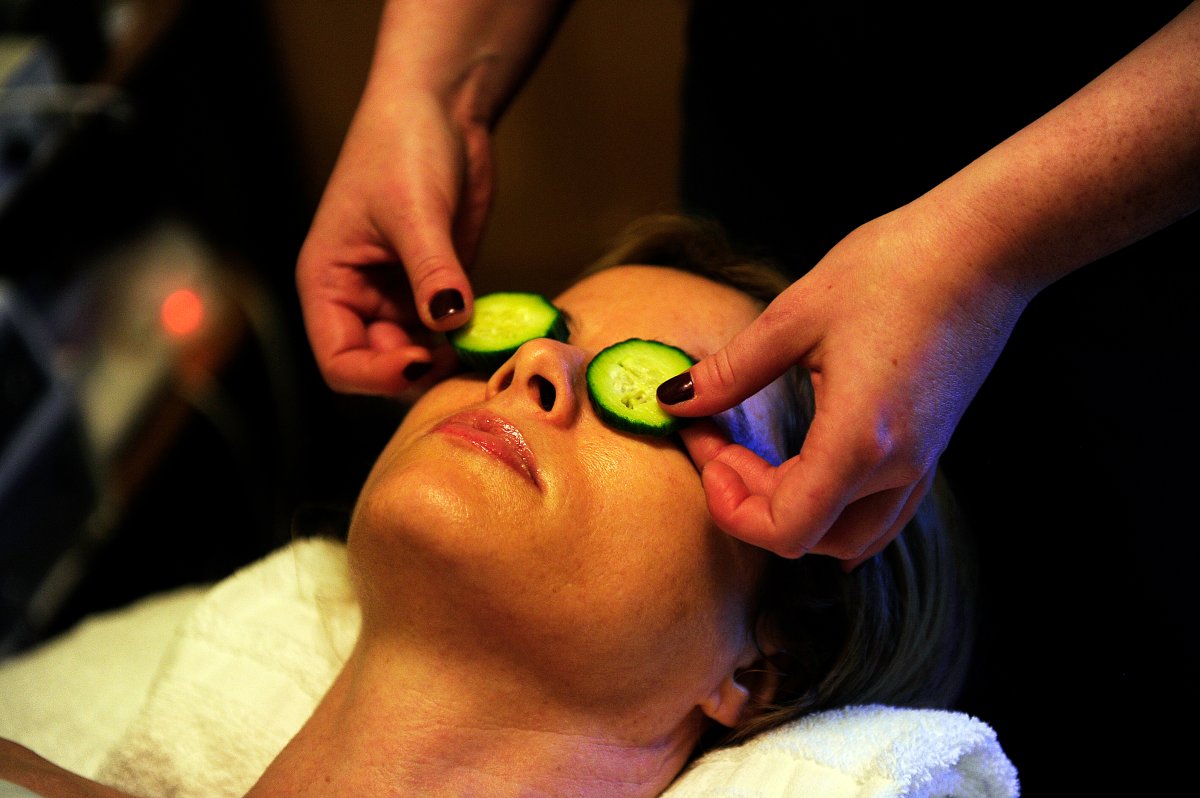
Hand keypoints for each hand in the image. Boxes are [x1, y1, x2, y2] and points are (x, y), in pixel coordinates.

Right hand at [296, 87, 492, 396]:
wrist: (441, 110)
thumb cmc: (403, 147)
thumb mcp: (415, 210)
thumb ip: (432, 271)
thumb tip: (451, 323)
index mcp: (328, 283)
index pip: (339, 361)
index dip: (376, 375)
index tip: (423, 359)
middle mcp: (359, 299)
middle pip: (382, 367)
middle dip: (420, 372)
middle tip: (464, 359)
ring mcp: (400, 297)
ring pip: (421, 357)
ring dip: (450, 362)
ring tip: (485, 349)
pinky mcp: (438, 289)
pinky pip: (451, 334)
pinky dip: (470, 341)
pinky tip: (496, 334)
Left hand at [661, 207, 1028, 563]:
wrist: (989, 245)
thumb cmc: (895, 267)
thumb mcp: (795, 316)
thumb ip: (731, 371)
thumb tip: (675, 400)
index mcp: (859, 441)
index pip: (786, 530)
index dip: (729, 506)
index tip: (706, 449)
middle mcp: (897, 467)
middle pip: (810, 536)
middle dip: (748, 499)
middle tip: (715, 437)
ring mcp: (922, 462)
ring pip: (848, 535)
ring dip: (791, 510)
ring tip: (756, 455)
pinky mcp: (932, 447)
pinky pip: (880, 512)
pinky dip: (832, 509)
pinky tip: (803, 473)